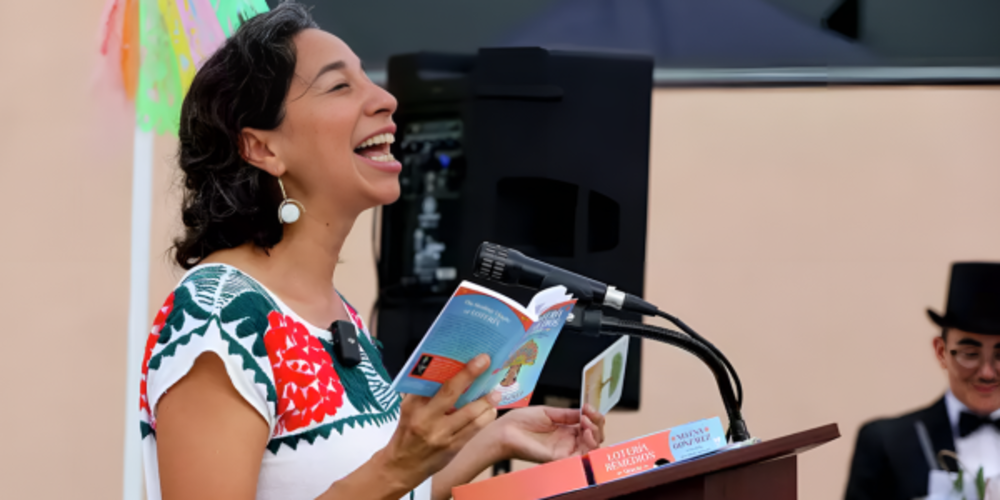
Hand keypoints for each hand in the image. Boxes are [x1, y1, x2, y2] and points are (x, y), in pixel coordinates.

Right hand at [378, 354, 499, 490]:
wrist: (402, 466)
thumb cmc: (407, 431)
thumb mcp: (408, 409)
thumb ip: (424, 391)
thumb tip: (446, 370)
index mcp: (414, 406)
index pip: (436, 384)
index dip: (461, 371)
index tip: (478, 360)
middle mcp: (426, 420)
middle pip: (452, 394)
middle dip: (472, 377)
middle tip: (488, 365)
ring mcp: (441, 436)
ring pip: (471, 416)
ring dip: (486, 402)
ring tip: (496, 393)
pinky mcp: (453, 448)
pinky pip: (474, 431)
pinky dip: (485, 418)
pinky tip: (490, 411)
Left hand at [493, 405, 605, 462]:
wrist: (505, 430)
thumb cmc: (520, 422)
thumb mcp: (548, 412)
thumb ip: (568, 414)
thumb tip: (584, 411)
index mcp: (565, 431)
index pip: (589, 427)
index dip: (594, 417)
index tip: (589, 406)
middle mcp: (567, 443)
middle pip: (595, 438)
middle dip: (597, 424)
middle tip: (588, 414)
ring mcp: (564, 451)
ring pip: (592, 448)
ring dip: (596, 433)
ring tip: (587, 422)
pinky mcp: (559, 458)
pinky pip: (582, 457)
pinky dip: (590, 444)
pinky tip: (586, 431)